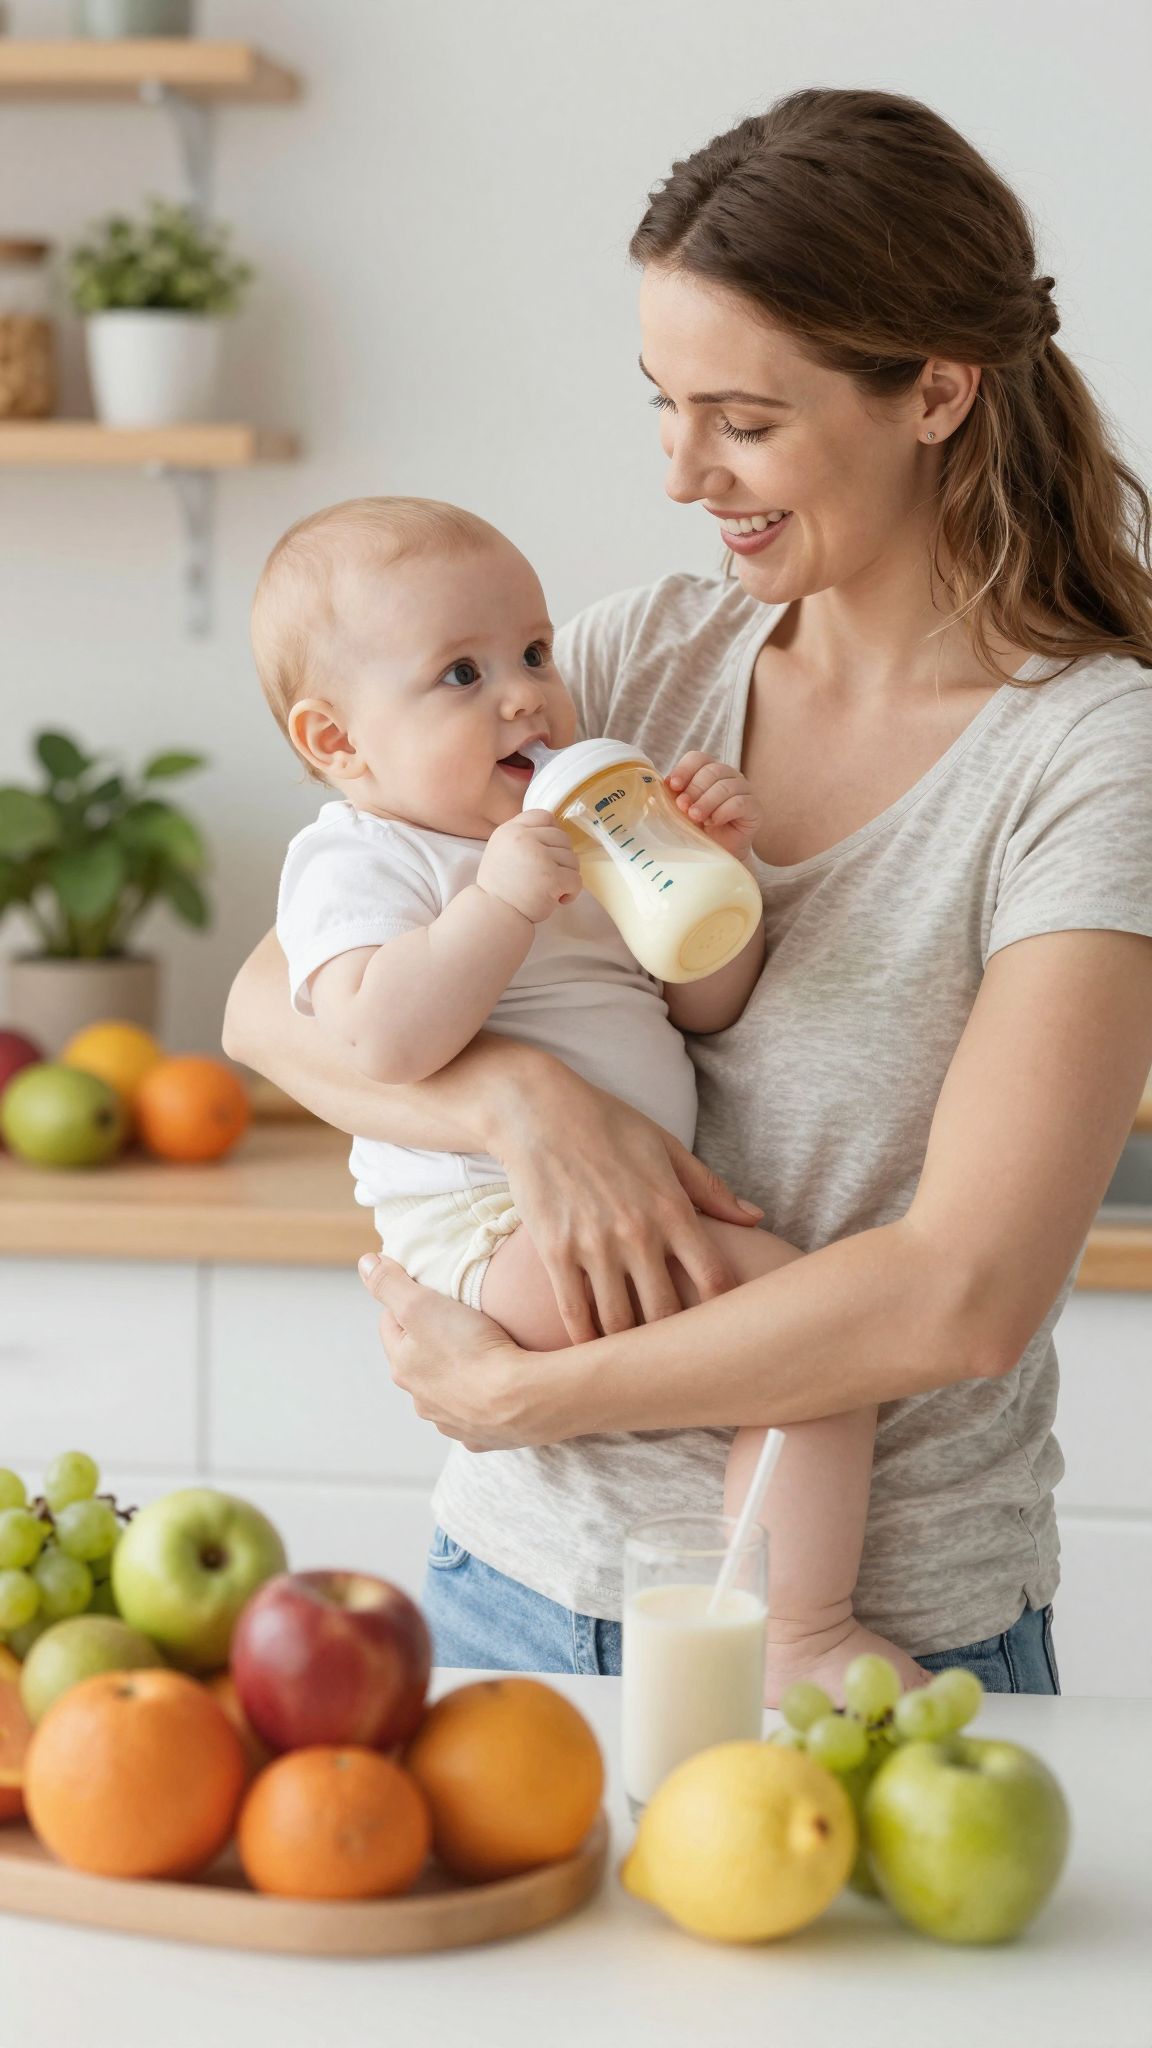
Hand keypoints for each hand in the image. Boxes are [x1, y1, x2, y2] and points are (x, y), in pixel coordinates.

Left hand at [358, 1253, 536, 1450]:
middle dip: (430, 1339)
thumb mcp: (421, 1305)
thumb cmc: (469, 1350)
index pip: (391, 1325)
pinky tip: (498, 1389)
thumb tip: (365, 1263)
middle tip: (457, 1319)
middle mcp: (421, 1400)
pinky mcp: (482, 1436)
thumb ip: (390, 1284)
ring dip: (454, 1373)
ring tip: (481, 1352)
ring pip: (445, 1389)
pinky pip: (476, 1415)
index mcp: (403, 1367)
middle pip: (418, 1359)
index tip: (428, 1291)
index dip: (406, 1302)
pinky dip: (481, 1401)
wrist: (519, 1401)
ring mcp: (451, 1421)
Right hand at [477, 809, 581, 922]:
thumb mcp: (501, 850)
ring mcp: (539, 857)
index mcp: (510, 830)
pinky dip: (571, 892)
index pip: (544, 816)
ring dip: (566, 876)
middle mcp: (523, 838)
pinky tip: (557, 899)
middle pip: (562, 838)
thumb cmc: (500, 887)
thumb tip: (553, 829)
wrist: (494, 915)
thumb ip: (522, 836)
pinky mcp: (551, 877)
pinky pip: (576, 879)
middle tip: (548, 877)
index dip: (552, 833)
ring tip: (549, 889)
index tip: (548, 851)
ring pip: (572, 859)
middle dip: (561, 858)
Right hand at [496, 1067, 762, 1344]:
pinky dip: (586, 1341)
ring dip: (628, 1348)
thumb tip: (757, 1219)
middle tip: (678, 1357)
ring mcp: (595, 1245)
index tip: (721, 1326)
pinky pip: (575, 1313)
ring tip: (636, 1361)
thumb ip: (711, 1190)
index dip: (723, 1312)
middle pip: (668, 1313)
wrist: (537, 1110)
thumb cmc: (608, 1125)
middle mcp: (638, 1233)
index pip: (714, 1279)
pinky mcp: (555, 1252)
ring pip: (620, 1322)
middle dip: (674, 1341)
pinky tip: (592, 1354)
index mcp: (672, 1209)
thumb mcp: (667, 1148)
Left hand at [666, 752, 761, 860]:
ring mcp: (744, 790)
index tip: (673, 786)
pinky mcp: (755, 808)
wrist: (717, 853)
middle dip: (694, 789)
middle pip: (711, 771)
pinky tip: (714, 822)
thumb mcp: (681, 811)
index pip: (698, 758)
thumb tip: (659, 789)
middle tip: (683, 807)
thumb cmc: (698, 829)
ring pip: (726, 787)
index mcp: (709, 771)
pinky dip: (723, 811)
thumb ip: (673, 797)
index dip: (684, 770)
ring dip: (706, 802)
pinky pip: (740, 803)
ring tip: (695, 817)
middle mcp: (729, 776)